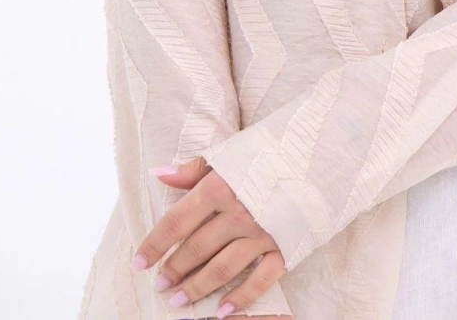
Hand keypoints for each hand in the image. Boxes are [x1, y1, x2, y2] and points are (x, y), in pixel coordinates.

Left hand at [130, 156, 288, 315]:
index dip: (154, 244)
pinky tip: (222, 313)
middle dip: (174, 269)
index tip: (138, 263)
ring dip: (198, 288)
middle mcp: (238, 212)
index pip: (177, 221)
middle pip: (197, 249)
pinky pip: (261, 280)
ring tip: (178, 301)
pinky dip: (241, 299)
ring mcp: (263, 232)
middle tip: (160, 285)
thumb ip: (193, 169)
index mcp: (220, 186)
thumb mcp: (229, 153)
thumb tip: (158, 174)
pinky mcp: (286, 246)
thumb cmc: (268, 154)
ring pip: (222, 268)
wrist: (318, 153)